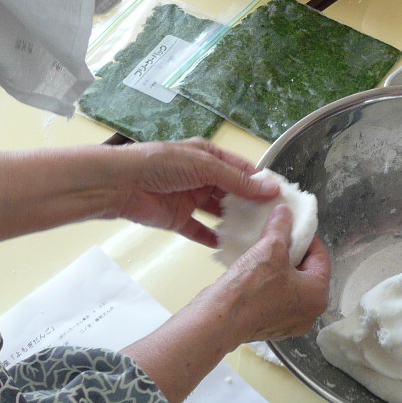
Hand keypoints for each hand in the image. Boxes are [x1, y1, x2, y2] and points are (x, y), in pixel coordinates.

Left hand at [110, 139, 280, 247]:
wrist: (120, 184)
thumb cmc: (161, 164)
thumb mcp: (205, 166)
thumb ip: (237, 180)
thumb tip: (270, 188)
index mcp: (208, 156)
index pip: (241, 168)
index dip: (260, 181)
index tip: (281, 196)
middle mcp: (201, 176)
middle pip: (231, 192)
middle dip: (250, 204)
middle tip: (273, 219)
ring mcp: (190, 199)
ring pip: (218, 212)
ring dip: (234, 222)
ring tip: (257, 234)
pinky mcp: (178, 219)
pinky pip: (200, 231)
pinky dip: (213, 239)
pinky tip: (231, 246)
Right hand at [121, 205, 329, 402]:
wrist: (219, 320)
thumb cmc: (252, 287)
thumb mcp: (270, 248)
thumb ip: (281, 227)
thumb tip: (285, 211)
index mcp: (318, 295)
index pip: (321, 257)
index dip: (307, 237)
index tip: (293, 225)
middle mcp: (309, 313)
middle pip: (306, 272)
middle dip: (292, 252)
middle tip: (277, 237)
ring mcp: (289, 323)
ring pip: (290, 286)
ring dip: (279, 268)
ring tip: (264, 252)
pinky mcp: (270, 327)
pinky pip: (275, 299)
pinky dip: (268, 285)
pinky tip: (254, 272)